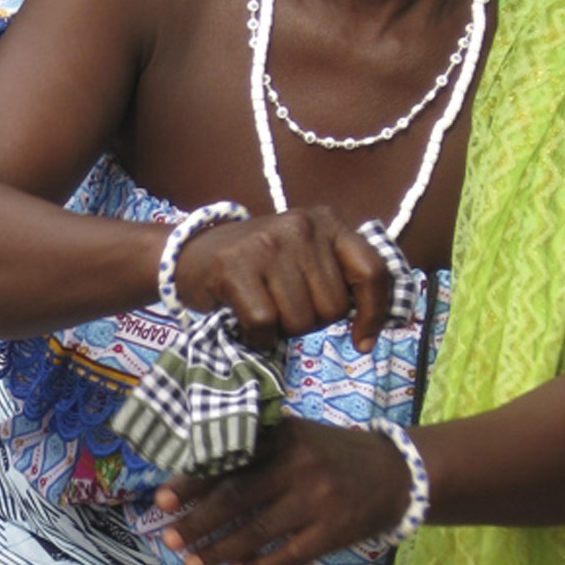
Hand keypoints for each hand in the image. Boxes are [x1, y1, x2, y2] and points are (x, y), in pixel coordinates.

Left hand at [155, 416, 414, 564]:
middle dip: (198, 522)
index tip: (162, 500)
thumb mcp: (295, 436)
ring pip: (257, 531)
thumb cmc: (329, 454)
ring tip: (193, 562)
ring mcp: (319, 500)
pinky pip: (289, 555)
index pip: (228, 460)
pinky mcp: (335, 531)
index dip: (192, 482)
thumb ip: (255, 449)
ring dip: (220, 550)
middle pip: (236, 498)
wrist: (396, 471)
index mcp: (283, 436)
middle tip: (169, 538)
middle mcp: (299, 465)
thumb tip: (194, 479)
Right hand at [174, 207, 393, 353]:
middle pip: (332, 306)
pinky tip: (247, 326)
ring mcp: (266, 244)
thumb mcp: (304, 255)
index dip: (375, 313)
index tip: (363, 341)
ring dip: (283, 331)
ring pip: (300, 319)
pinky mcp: (235, 267)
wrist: (190, 253)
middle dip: (312, 322)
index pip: (372, 271)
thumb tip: (372, 329)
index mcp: (327, 222)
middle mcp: (301, 226)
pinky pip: (265, 324)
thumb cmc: (258, 265)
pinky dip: (259, 338)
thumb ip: (337, 276)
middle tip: (285, 309)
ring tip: (264, 311)